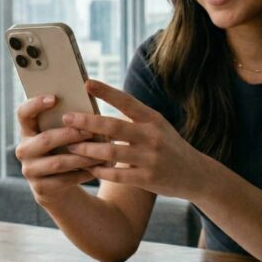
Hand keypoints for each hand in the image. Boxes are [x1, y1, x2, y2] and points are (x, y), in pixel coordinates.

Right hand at [14, 95, 101, 200]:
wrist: (58, 187)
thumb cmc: (64, 151)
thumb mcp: (62, 136)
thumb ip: (68, 123)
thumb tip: (89, 110)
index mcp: (27, 131)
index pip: (23, 113)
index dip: (35, 104)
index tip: (54, 98)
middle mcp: (24, 150)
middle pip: (45, 139)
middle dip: (70, 134)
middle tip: (90, 131)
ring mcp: (30, 170)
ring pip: (58, 162)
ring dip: (82, 157)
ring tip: (102, 153)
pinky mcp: (41, 188)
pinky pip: (65, 180)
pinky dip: (83, 174)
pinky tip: (97, 169)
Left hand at [63, 80, 211, 199]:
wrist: (196, 174)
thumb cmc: (169, 146)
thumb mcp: (157, 126)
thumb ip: (134, 118)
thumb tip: (101, 107)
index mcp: (153, 119)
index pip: (127, 101)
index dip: (106, 91)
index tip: (87, 83)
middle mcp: (152, 136)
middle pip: (113, 126)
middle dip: (87, 122)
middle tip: (66, 118)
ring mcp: (150, 158)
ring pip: (111, 152)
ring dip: (87, 149)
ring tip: (70, 146)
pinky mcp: (148, 179)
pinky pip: (117, 175)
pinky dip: (100, 171)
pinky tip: (88, 168)